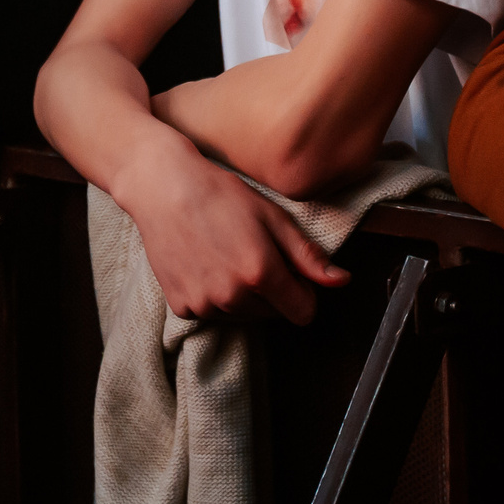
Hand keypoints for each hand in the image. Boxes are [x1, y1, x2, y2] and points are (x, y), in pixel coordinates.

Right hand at [121, 140, 350, 323]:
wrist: (162, 188)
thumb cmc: (220, 194)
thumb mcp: (272, 216)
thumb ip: (308, 255)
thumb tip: (342, 281)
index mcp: (261, 273)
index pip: (302, 312)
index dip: (303, 292)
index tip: (292, 272)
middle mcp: (232, 296)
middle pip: (272, 315)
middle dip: (271, 291)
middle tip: (253, 251)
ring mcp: (204, 304)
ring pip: (241, 316)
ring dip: (242, 295)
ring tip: (226, 254)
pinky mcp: (181, 307)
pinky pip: (211, 313)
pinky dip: (213, 296)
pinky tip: (205, 263)